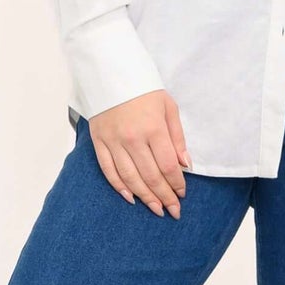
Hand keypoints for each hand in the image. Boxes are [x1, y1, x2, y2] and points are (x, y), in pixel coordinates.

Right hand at [88, 90, 191, 216]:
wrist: (110, 73)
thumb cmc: (144, 89)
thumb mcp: (168, 107)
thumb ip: (177, 137)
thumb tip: (185, 164)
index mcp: (153, 128)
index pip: (168, 165)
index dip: (176, 184)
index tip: (182, 195)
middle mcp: (133, 138)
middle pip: (150, 176)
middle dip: (164, 196)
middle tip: (173, 211)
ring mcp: (113, 141)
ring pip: (130, 177)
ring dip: (144, 197)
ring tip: (156, 209)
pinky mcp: (99, 142)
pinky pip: (108, 170)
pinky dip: (119, 186)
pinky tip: (130, 197)